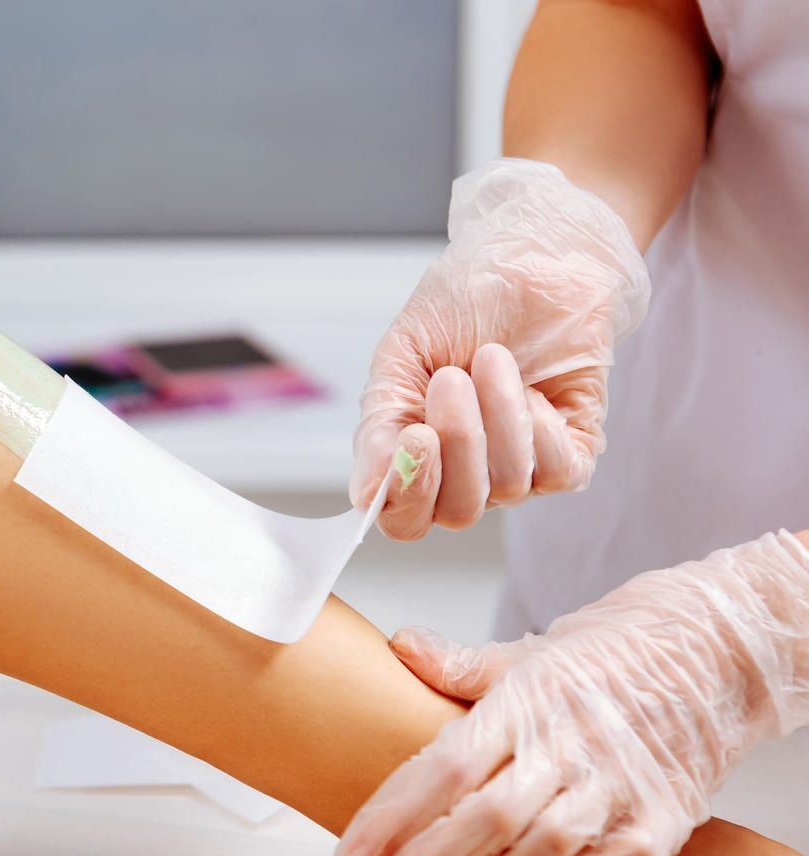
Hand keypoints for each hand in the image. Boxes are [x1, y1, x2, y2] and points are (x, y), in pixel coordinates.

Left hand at [333, 530, 808, 855]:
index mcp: (525, 704)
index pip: (443, 766)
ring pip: (542, 852)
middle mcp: (569, 747)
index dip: (391, 817)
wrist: (714, 651)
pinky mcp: (664, 818)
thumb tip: (400, 646)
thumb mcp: (529, 653)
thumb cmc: (611, 656)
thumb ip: (459, 665)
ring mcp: (619, 785)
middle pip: (483, 820)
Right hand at [351, 158, 650, 539]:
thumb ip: (379, 427)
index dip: (406, 495)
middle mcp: (465, 474)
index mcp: (414, 456)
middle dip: (457, 443)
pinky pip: (556, 474)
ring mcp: (519, 468)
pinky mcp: (570, 451)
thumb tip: (364, 495)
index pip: (403, 519)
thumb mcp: (400, 357)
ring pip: (505, 487)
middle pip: (456, 511)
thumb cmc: (462, 302)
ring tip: (491, 358)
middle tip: (451, 378)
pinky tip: (534, 387)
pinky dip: (540, 429)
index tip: (415, 435)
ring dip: (498, 415)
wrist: (532, 256)